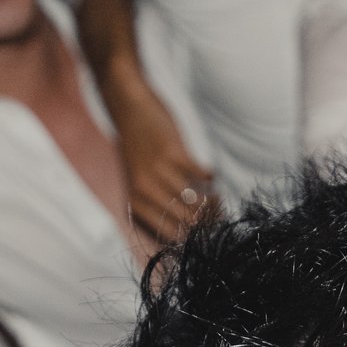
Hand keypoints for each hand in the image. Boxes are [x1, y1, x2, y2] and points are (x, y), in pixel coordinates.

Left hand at [110, 75, 217, 245]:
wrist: (129, 110)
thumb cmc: (137, 151)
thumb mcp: (138, 184)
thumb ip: (156, 206)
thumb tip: (188, 229)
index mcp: (135, 204)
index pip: (171, 235)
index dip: (194, 236)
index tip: (206, 230)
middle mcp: (144, 192)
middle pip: (187, 221)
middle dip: (208, 221)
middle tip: (218, 213)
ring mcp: (158, 173)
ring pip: (196, 202)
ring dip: (213, 201)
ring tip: (217, 197)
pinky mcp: (172, 154)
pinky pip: (202, 176)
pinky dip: (210, 177)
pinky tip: (209, 175)